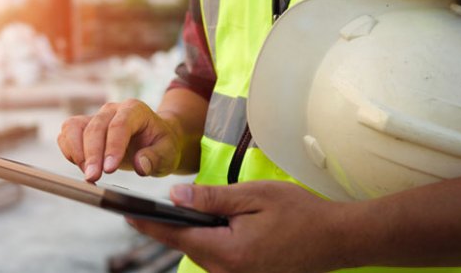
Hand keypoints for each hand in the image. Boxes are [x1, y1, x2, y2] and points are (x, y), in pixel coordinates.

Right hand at [57, 98, 187, 181]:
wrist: (153, 139)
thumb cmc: (161, 145)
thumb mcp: (168, 153)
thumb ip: (156, 158)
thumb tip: (140, 165)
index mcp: (135, 110)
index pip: (119, 125)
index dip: (112, 147)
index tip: (109, 169)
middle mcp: (112, 110)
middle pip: (95, 127)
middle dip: (92, 154)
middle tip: (93, 177)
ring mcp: (96, 117)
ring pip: (74, 127)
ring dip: (76, 152)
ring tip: (88, 173)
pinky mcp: (84, 127)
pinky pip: (67, 134)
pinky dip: (69, 151)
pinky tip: (82, 166)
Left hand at [127, 182, 356, 272]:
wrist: (338, 239)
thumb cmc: (301, 214)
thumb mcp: (253, 196)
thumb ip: (210, 199)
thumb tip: (174, 197)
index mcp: (226, 251)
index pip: (174, 236)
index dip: (146, 222)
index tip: (122, 212)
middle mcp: (227, 272)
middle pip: (185, 245)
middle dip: (168, 225)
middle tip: (142, 206)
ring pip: (201, 251)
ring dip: (191, 232)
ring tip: (178, 211)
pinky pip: (218, 257)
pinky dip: (209, 239)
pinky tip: (214, 224)